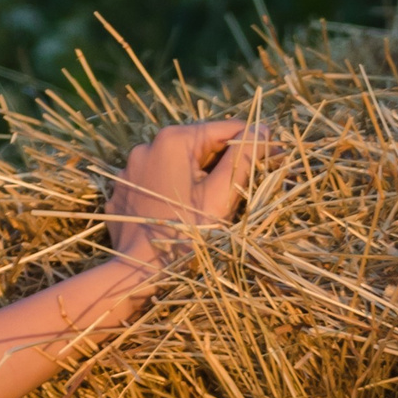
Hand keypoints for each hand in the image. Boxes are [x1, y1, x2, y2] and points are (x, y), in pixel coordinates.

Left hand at [103, 120, 262, 273]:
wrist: (137, 269)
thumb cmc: (186, 231)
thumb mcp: (223, 192)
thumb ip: (244, 156)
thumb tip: (262, 130)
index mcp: (173, 140)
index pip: (226, 129)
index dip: (254, 142)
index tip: (273, 157)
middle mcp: (147, 147)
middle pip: (201, 145)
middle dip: (226, 161)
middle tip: (249, 182)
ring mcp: (131, 169)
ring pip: (180, 163)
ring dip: (202, 175)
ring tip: (217, 200)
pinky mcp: (123, 190)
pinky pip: (158, 180)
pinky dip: (176, 188)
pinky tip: (187, 208)